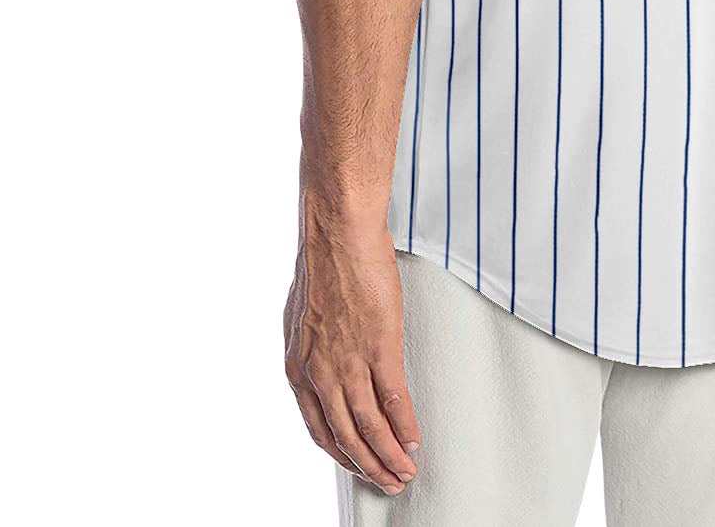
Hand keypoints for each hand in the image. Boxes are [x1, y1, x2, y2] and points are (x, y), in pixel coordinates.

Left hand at [283, 194, 420, 494]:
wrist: (338, 231)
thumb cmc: (326, 263)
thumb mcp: (306, 320)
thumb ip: (316, 351)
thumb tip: (330, 367)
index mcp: (298, 368)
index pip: (320, 429)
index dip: (343, 454)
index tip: (360, 465)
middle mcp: (319, 373)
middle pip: (345, 437)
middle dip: (369, 466)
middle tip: (390, 481)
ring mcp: (349, 361)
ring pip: (369, 427)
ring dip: (390, 455)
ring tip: (406, 471)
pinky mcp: (379, 346)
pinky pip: (394, 399)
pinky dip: (405, 426)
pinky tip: (415, 439)